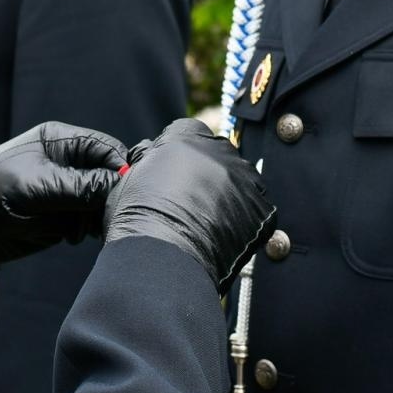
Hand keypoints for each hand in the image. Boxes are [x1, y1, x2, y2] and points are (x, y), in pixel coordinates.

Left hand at [0, 121, 125, 268]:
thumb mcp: (37, 186)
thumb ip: (79, 186)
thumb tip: (118, 185)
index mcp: (62, 141)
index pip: (106, 148)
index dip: (118, 167)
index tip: (122, 190)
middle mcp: (68, 163)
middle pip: (108, 175)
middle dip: (108, 195)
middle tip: (101, 215)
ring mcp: (66, 190)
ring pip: (101, 201)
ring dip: (96, 216)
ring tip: (80, 230)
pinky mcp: (63, 215)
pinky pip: (88, 220)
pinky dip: (86, 229)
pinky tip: (73, 236)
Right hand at [103, 118, 276, 293]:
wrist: (159, 258)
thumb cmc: (136, 219)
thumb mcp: (130, 177)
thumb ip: (149, 160)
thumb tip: (152, 157)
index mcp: (187, 134)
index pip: (189, 133)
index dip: (180, 156)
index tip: (175, 176)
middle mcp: (220, 149)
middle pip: (218, 155)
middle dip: (208, 174)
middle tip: (191, 203)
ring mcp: (245, 178)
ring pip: (241, 181)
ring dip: (228, 196)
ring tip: (206, 224)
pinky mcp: (262, 208)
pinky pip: (258, 212)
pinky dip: (245, 223)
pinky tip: (223, 238)